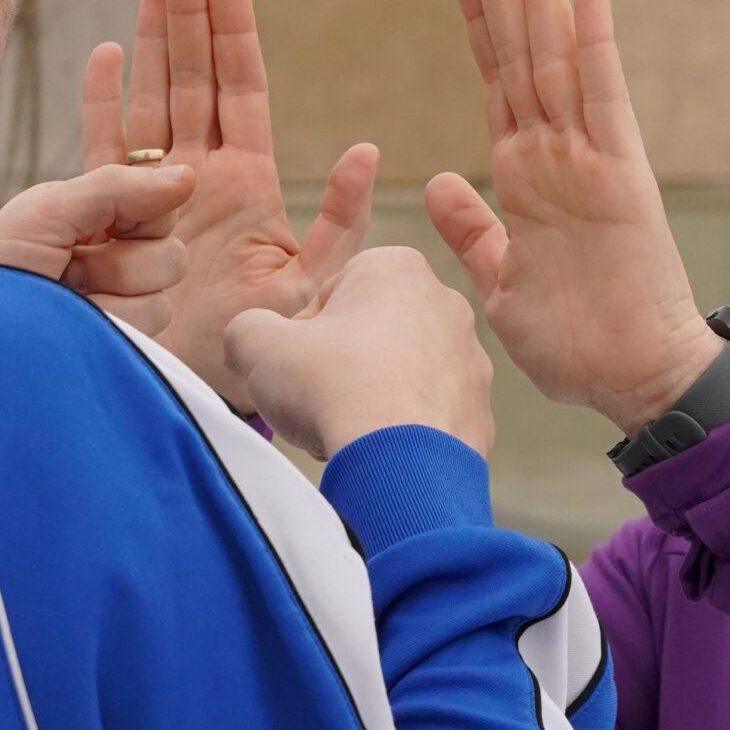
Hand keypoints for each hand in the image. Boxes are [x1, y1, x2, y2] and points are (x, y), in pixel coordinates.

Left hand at [0, 103, 195, 338]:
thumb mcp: (47, 212)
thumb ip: (117, 187)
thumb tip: (187, 175)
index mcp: (96, 225)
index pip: (159, 209)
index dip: (140, 213)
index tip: (98, 224)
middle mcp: (113, 268)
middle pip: (171, 253)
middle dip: (120, 262)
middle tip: (68, 269)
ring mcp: (118, 314)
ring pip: (164, 295)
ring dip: (111, 297)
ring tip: (65, 304)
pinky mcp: (122, 351)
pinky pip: (152, 328)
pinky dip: (112, 323)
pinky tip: (77, 328)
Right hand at [84, 0, 380, 410]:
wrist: (215, 398)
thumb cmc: (278, 352)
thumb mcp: (319, 284)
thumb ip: (341, 223)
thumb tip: (366, 153)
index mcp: (246, 185)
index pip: (239, 92)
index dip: (232, 34)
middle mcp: (198, 181)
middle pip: (191, 80)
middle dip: (187, 15)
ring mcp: (153, 198)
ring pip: (149, 101)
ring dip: (149, 40)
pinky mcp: (114, 226)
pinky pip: (102, 155)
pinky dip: (102, 106)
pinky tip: (104, 55)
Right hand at [222, 246, 493, 461]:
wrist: (399, 462)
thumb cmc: (330, 387)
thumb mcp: (256, 343)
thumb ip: (248, 328)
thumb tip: (252, 339)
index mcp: (396, 268)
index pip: (333, 292)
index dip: (303, 332)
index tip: (297, 363)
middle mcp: (447, 304)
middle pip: (373, 333)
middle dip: (343, 363)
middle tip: (318, 398)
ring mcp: (471, 361)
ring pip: (404, 376)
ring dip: (375, 398)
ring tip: (348, 428)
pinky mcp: (481, 412)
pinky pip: (430, 418)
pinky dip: (406, 434)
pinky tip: (381, 453)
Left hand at [425, 0, 720, 434]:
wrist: (634, 382)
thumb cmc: (573, 345)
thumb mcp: (499, 283)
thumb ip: (474, 229)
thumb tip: (443, 180)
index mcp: (524, 176)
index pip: (496, 78)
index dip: (477, 18)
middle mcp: (556, 155)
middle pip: (524, 51)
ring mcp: (589, 162)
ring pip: (557, 59)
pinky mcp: (621, 178)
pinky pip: (603, 98)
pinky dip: (596, 44)